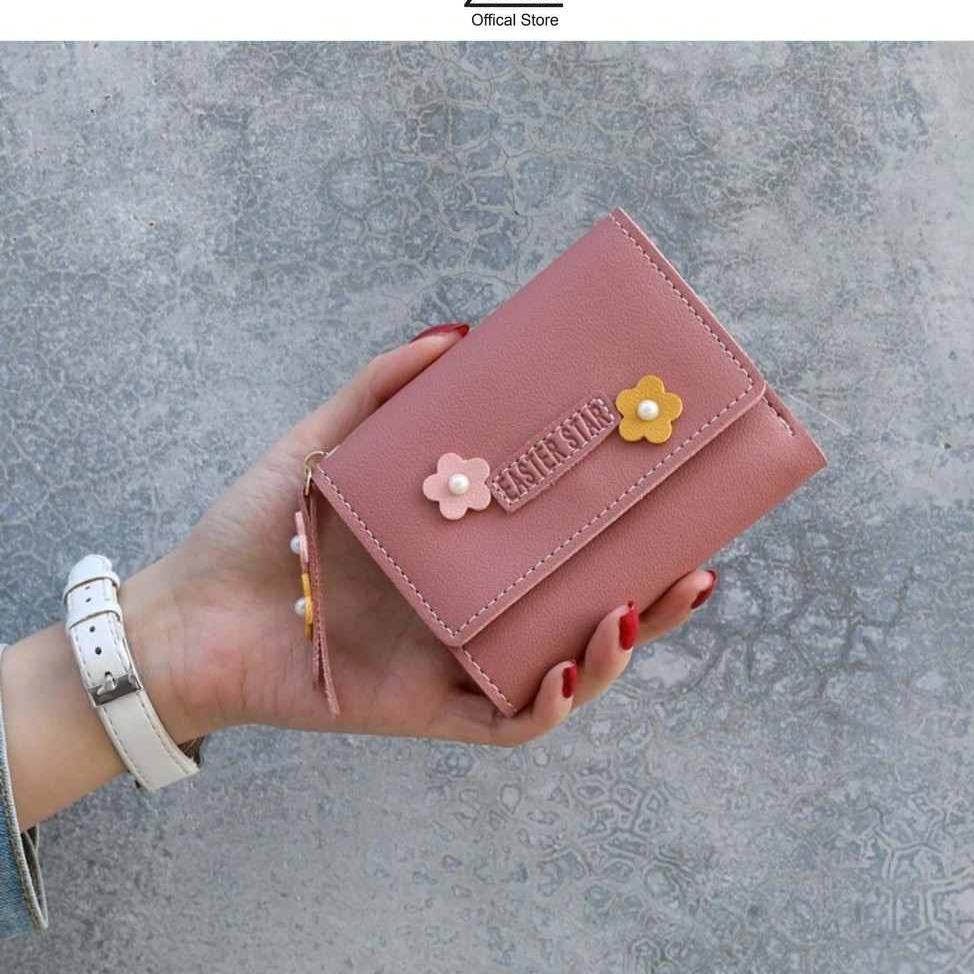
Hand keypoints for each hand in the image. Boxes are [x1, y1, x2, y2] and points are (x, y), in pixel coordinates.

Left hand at [136, 327, 718, 746]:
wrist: (192, 612)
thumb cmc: (259, 530)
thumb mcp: (328, 444)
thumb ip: (384, 388)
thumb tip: (457, 332)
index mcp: (466, 555)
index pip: (563, 548)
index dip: (624, 533)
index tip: (670, 496)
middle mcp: (475, 613)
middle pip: (586, 613)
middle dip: (654, 600)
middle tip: (698, 568)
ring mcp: (458, 664)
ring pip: (565, 674)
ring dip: (616, 651)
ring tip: (634, 607)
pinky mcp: (429, 711)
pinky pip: (507, 724)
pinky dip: (549, 704)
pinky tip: (571, 666)